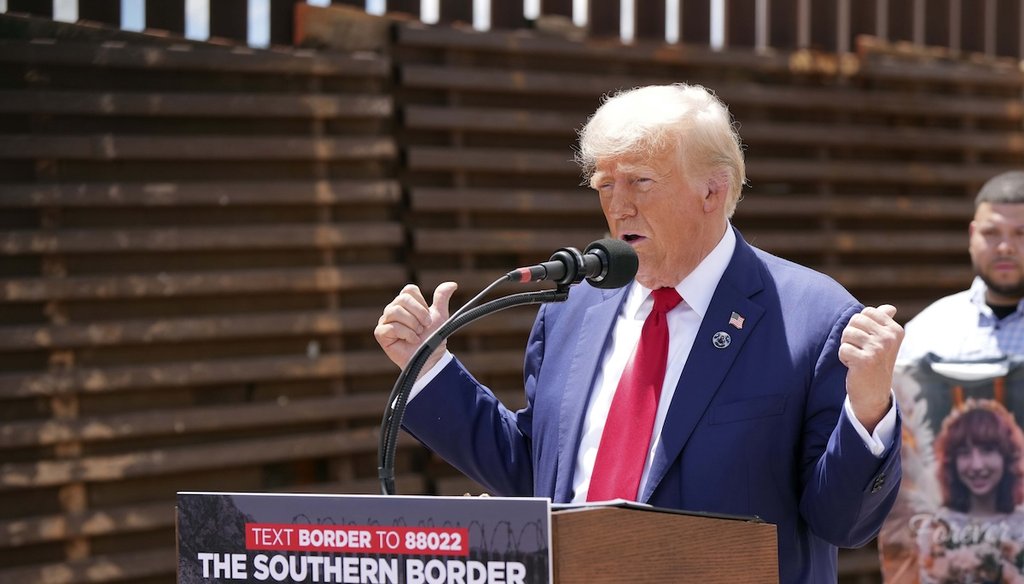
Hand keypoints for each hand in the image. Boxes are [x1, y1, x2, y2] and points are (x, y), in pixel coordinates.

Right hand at [374, 282, 457, 372]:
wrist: (430, 359)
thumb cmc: (432, 338)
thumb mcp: (440, 316)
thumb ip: (442, 298)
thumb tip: (453, 284)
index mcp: (405, 303)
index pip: (409, 290)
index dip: (421, 303)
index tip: (427, 316)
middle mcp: (393, 309)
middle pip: (402, 299)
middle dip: (419, 313)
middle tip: (425, 326)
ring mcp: (385, 321)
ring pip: (396, 312)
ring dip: (413, 324)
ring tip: (418, 334)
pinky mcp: (381, 333)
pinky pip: (391, 327)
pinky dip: (406, 334)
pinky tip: (412, 340)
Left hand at [838, 304, 903, 432]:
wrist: (874, 393)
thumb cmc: (875, 363)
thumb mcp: (884, 342)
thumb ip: (885, 322)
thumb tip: (890, 307)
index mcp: (895, 330)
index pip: (865, 312)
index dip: (859, 326)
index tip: (868, 342)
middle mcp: (889, 338)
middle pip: (854, 321)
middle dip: (851, 335)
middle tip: (860, 350)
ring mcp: (878, 349)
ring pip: (847, 334)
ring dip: (847, 347)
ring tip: (858, 358)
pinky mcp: (865, 360)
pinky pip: (843, 349)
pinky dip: (844, 358)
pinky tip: (854, 367)